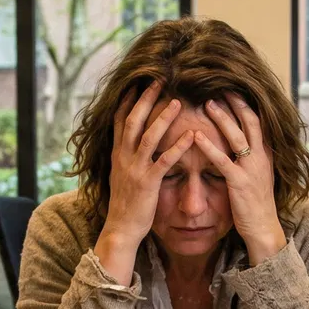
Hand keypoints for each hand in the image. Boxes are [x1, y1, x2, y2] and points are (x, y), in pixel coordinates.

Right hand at [93, 82, 193, 283]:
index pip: (120, 119)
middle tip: (159, 80)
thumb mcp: (120, 175)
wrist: (120, 228)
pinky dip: (178, 147)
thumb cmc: (124, 203)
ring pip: (148, 137)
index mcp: (117, 154)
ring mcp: (135, 169)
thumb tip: (127, 142)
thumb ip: (125, 156)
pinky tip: (192, 136)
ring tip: (177, 102)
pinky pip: (165, 161)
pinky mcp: (148, 183)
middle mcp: (123, 157)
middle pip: (133, 120)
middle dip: (146, 99)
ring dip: (163, 118)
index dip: (128, 99)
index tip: (137, 81)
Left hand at [199, 94, 286, 264]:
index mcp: (266, 155)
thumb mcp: (258, 176)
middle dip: (236, 102)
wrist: (263, 228)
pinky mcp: (239, 182)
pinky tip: (196, 136)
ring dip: (222, 118)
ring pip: (238, 136)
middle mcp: (261, 158)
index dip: (246, 104)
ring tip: (207, 103)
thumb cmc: (256, 204)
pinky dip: (209, 146)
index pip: (258, 122)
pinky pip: (222, 160)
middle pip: (251, 122)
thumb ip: (251, 158)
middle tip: (221, 86)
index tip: (234, 89)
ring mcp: (251, 169)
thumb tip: (242, 144)